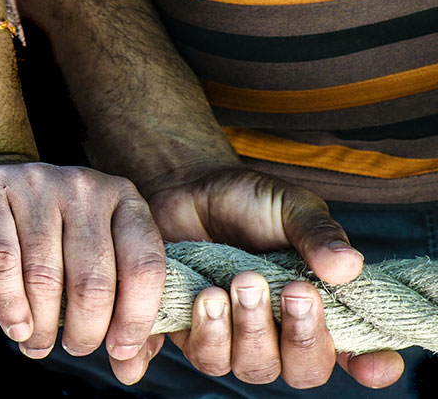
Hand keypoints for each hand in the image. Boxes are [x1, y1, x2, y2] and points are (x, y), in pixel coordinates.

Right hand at [0, 162, 166, 383]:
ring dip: (42, 325)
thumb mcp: (95, 261)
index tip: (119, 351)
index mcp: (123, 199)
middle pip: (93, 280)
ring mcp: (36, 182)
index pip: (144, 266)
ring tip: (37, 343)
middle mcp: (84, 185)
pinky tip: (15, 326)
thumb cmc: (52, 235)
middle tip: (75, 347)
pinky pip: (2, 260)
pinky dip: (8, 304)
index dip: (136, 319)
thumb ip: (122, 312)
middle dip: (85, 331)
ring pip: (45, 276)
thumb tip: (130, 368)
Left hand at [149, 166, 403, 388]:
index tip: (368, 364)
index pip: (358, 351)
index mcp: (323, 305)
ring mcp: (238, 339)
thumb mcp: (290, 208)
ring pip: (254, 368)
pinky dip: (208, 330)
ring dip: (250, 330)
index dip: (371, 365)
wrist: (189, 189)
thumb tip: (348, 266)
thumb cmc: (248, 203)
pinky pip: (206, 357)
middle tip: (293, 290)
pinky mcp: (195, 334)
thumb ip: (317, 235)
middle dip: (302, 337)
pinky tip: (206, 293)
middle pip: (304, 371)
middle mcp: (283, 332)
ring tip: (240, 282)